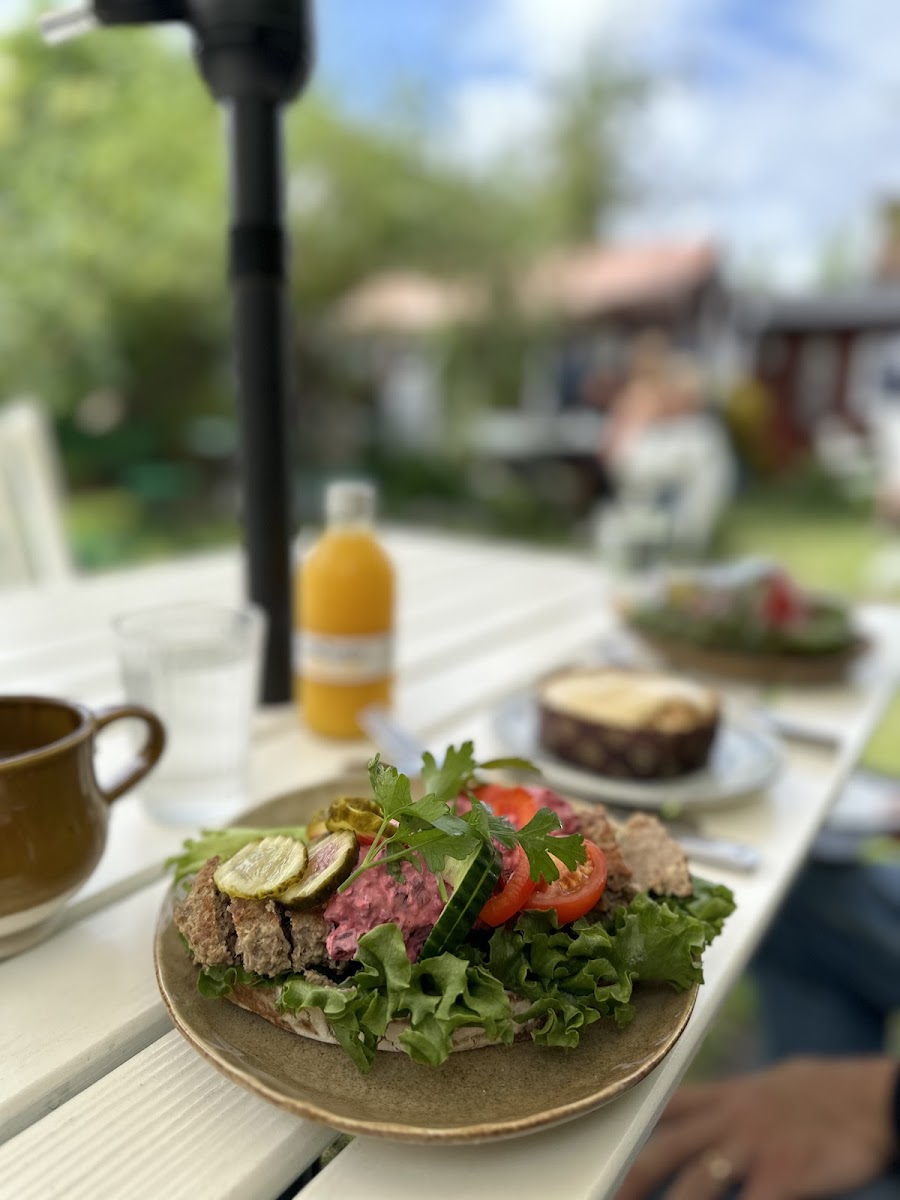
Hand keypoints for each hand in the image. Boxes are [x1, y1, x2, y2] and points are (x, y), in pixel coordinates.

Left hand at [617, 1057, 897, 1199]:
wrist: (874, 1099)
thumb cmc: (823, 1097)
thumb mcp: (766, 1089)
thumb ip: (728, 1105)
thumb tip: (700, 1115)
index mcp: (725, 1098)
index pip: (664, 1108)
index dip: (631, 1129)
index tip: (604, 1147)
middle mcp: (730, 1120)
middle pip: (663, 1149)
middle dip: (631, 1177)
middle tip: (608, 1196)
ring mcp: (754, 1147)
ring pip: (695, 1183)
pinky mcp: (783, 1174)